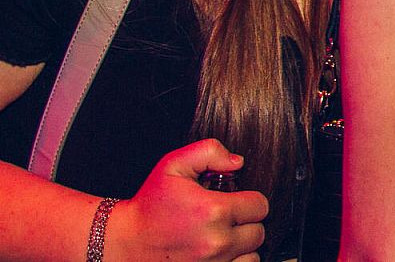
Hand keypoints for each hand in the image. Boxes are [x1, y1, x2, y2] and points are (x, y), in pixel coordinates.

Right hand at [108, 139, 268, 260]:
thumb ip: (209, 152)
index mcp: (213, 212)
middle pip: (258, 232)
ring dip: (241, 247)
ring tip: (222, 237)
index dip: (248, 200)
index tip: (234, 201)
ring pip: (251, 256)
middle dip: (245, 223)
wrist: (124, 243)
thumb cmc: (148, 206)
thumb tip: (237, 162)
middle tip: (225, 219)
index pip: (260, 206)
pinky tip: (218, 253)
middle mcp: (216, 242)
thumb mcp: (174, 165)